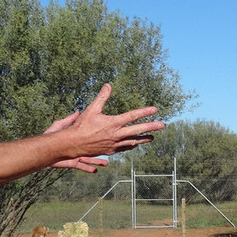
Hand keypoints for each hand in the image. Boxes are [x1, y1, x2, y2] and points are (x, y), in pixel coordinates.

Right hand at [46, 83, 162, 170]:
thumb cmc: (81, 126)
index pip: (132, 116)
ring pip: (133, 142)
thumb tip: (108, 85)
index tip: (154, 109)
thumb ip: (102, 97)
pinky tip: (135, 144)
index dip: (144, 112)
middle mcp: (116, 135)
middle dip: (151, 127)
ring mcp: (114, 144)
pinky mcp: (111, 151)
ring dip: (143, 139)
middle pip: (137, 131)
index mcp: (113, 123)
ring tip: (152, 137)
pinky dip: (132, 145)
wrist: (74, 145)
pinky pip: (125, 148)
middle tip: (162, 125)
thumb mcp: (91, 109)